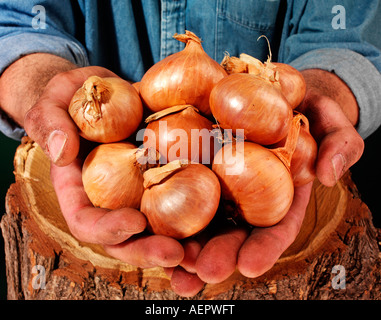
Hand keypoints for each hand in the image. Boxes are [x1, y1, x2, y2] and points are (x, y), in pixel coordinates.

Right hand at [24, 66, 183, 267]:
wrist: (104, 92)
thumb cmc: (72, 98)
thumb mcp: (54, 102)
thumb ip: (51, 123)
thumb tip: (62, 151)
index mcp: (79, 190)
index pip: (86, 220)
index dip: (106, 228)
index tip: (134, 222)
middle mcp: (111, 198)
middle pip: (127, 236)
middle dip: (148, 249)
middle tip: (175, 254)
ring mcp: (139, 190)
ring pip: (157, 225)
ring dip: (180, 242)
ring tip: (202, 250)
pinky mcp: (164, 175)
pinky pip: (182, 195)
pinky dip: (199, 208)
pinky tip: (223, 214)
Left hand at [161, 68, 364, 296]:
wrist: (274, 88)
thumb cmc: (306, 108)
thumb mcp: (330, 121)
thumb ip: (339, 145)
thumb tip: (330, 175)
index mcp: (280, 195)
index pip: (275, 228)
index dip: (264, 248)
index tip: (249, 266)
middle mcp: (247, 195)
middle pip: (232, 231)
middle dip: (218, 254)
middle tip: (202, 271)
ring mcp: (220, 180)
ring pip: (202, 217)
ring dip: (186, 244)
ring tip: (172, 264)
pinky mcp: (196, 161)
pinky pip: (180, 183)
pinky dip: (166, 204)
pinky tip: (150, 220)